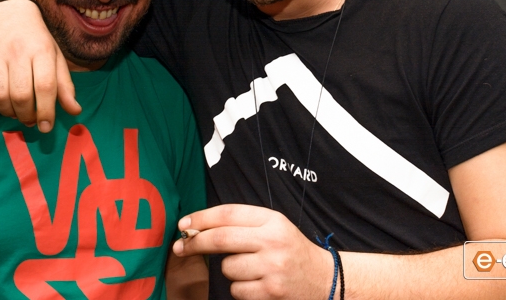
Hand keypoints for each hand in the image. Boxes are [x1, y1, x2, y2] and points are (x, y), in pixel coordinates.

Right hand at [0, 0, 80, 130]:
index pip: (45, 87)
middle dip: (26, 115)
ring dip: (7, 112)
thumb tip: (75, 111)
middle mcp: (18, 52)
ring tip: (15, 114)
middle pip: (21, 94)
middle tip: (30, 120)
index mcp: (42, 51)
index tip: (46, 127)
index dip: (46, 111)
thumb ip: (64, 85)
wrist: (9, 7)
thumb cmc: (37, 38)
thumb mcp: (55, 56)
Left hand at [173, 204, 335, 299]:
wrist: (325, 279)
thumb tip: (197, 227)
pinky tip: (256, 283)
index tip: (184, 223)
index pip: (228, 213)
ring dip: (229, 270)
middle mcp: (272, 241)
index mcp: (272, 220)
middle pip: (220, 239)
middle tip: (181, 247)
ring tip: (250, 268)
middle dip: (195, 243)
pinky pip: (236, 289)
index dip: (201, 217)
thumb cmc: (291, 250)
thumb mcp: (274, 227)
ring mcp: (272, 268)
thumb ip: (242, 224)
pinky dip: (240, 288)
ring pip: (227, 267)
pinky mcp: (271, 292)